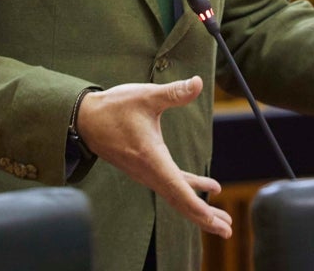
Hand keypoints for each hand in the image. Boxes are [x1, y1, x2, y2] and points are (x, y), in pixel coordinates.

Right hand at [76, 76, 231, 238]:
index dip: (198, 206)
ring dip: (199, 210)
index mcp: (152, 158)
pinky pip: (171, 186)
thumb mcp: (145, 96)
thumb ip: (173, 92)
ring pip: (176, 197)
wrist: (85, 119)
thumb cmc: (114, 108)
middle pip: (180, 202)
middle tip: (227, 231)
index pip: (178, 189)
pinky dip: (190, 192)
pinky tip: (208, 189)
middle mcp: (150, 172)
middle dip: (204, 218)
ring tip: (222, 221)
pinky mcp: (146, 169)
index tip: (214, 220)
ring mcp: (147, 173)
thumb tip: (197, 83)